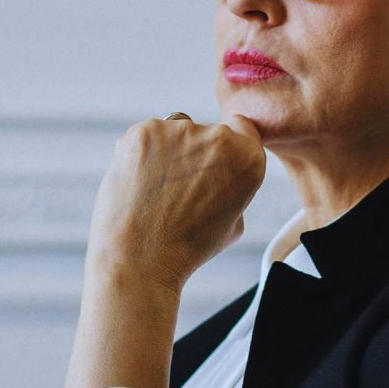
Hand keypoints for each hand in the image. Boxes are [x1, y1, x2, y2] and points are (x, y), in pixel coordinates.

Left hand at [85, 113, 266, 293]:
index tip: (214, 167)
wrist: (141, 258)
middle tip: (181, 190)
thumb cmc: (187, 247)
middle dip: (196, 154)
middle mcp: (217, 137)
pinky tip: (141, 184)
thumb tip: (219, 170)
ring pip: (175, 132)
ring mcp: (178, 130)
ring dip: (169, 152)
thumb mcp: (234, 221)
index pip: (242, 129)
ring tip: (158, 192)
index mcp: (247, 158)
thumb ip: (234, 184)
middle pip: (207, 131)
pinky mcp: (143, 132)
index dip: (228, 149)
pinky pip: (147, 136)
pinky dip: (142, 155)